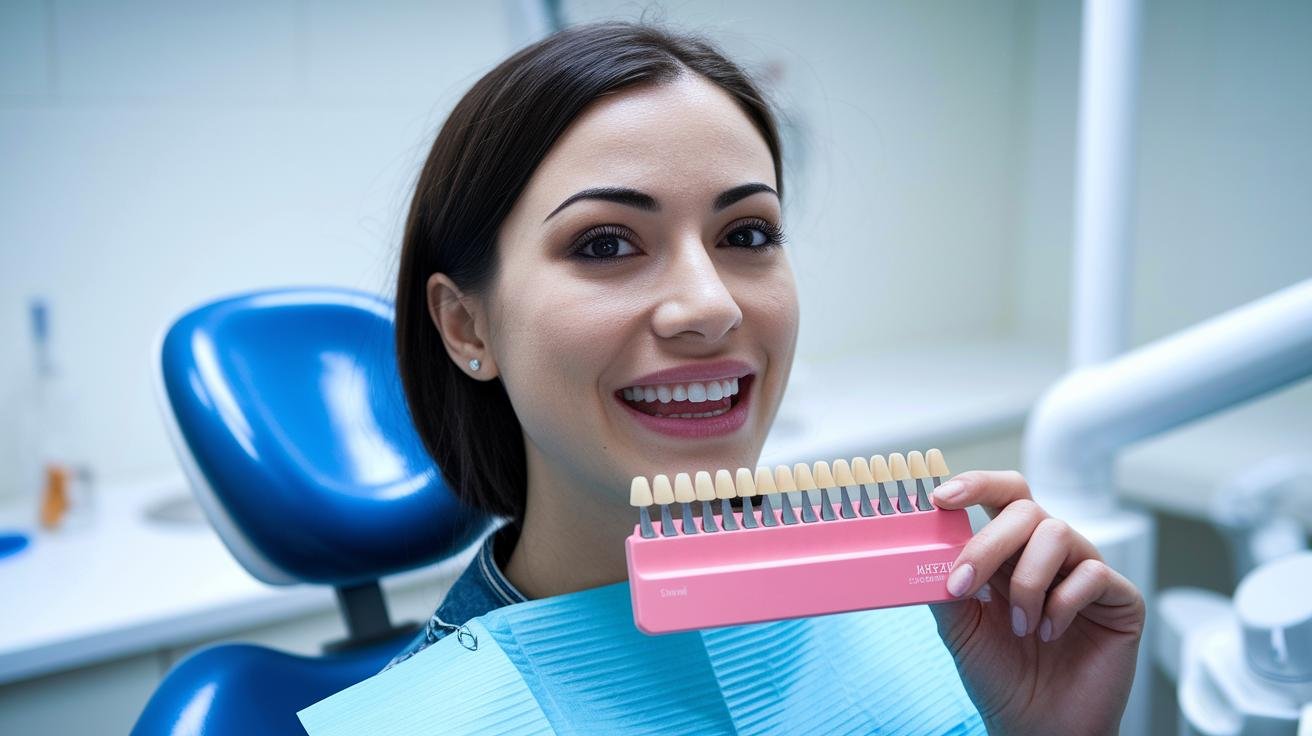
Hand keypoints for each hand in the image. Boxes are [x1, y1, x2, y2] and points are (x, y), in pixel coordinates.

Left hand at [926, 471, 1144, 735]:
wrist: (1036, 728)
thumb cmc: (1000, 677)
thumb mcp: (958, 626)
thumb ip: (943, 583)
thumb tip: (923, 546)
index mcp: (1010, 552)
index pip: (1001, 496)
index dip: (975, 485)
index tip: (940, 497)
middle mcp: (1049, 554)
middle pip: (1025, 508)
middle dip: (987, 544)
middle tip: (963, 585)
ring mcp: (1085, 573)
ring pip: (1058, 533)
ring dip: (1027, 581)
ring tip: (1018, 627)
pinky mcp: (1120, 599)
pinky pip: (1093, 573)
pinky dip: (1063, 602)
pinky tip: (1050, 633)